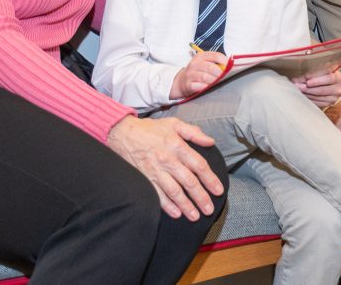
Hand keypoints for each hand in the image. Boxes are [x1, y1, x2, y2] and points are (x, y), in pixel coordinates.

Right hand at [106, 115, 224, 219]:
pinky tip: (177, 214)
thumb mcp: (173, 124)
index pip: (199, 165)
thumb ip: (193, 132)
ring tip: (196, 216)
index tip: (218, 190)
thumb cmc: (150, 129)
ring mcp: (156, 170)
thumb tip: (211, 141)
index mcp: (177, 145)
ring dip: (186, 205)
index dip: (210, 179)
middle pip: (189, 182)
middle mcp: (168, 159)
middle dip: (201, 197)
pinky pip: (158, 195)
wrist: (122, 133)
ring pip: (175, 191)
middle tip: (209, 209)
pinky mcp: (145, 178)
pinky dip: (167, 206)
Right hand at [170, 51, 227, 98]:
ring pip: (205, 77)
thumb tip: (233, 67)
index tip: (230, 68)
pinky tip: (209, 88)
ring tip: (218, 83)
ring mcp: (190, 74)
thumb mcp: (205, 63)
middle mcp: (195, 64)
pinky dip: (205, 87)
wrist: (181, 81)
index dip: (225, 62)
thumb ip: (217, 64)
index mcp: (201, 56)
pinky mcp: (188, 84)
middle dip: (220, 73)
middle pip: (210, 67)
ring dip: (214, 81)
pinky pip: (198, 86)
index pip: (216, 56)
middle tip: (225, 78)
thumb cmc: (198, 72)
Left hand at [291, 69, 340, 106]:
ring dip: (306, 94)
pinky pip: (317, 102)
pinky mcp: (329, 104)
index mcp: (338, 77)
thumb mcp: (322, 70)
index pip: (328, 79)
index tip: (307, 81)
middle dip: (308, 88)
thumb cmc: (325, 74)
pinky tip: (302, 95)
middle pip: (322, 90)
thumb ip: (313, 72)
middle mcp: (338, 89)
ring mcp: (334, 98)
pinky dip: (309, 98)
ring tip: (298, 89)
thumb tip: (299, 77)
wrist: (332, 84)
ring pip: (318, 97)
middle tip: (297, 86)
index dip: (317, 81)